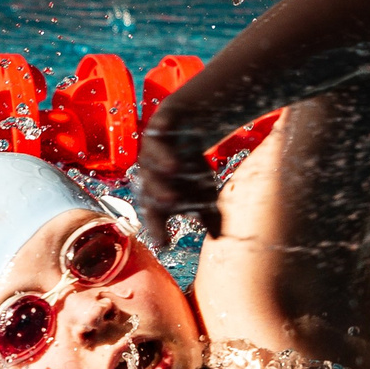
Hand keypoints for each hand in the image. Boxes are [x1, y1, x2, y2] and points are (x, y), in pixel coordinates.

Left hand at [132, 125, 220, 249]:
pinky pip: (158, 131)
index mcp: (157, 194)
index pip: (155, 214)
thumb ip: (209, 214)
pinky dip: (162, 135)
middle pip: (150, 186)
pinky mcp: (159, 125)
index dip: (157, 228)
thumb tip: (219, 238)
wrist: (190, 125)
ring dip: (161, 164)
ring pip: (151, 159)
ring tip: (174, 170)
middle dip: (158, 194)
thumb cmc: (191, 165)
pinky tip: (167, 136)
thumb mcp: (204, 191)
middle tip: (169, 203)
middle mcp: (151, 173)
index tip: (164, 243)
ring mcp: (152, 149)